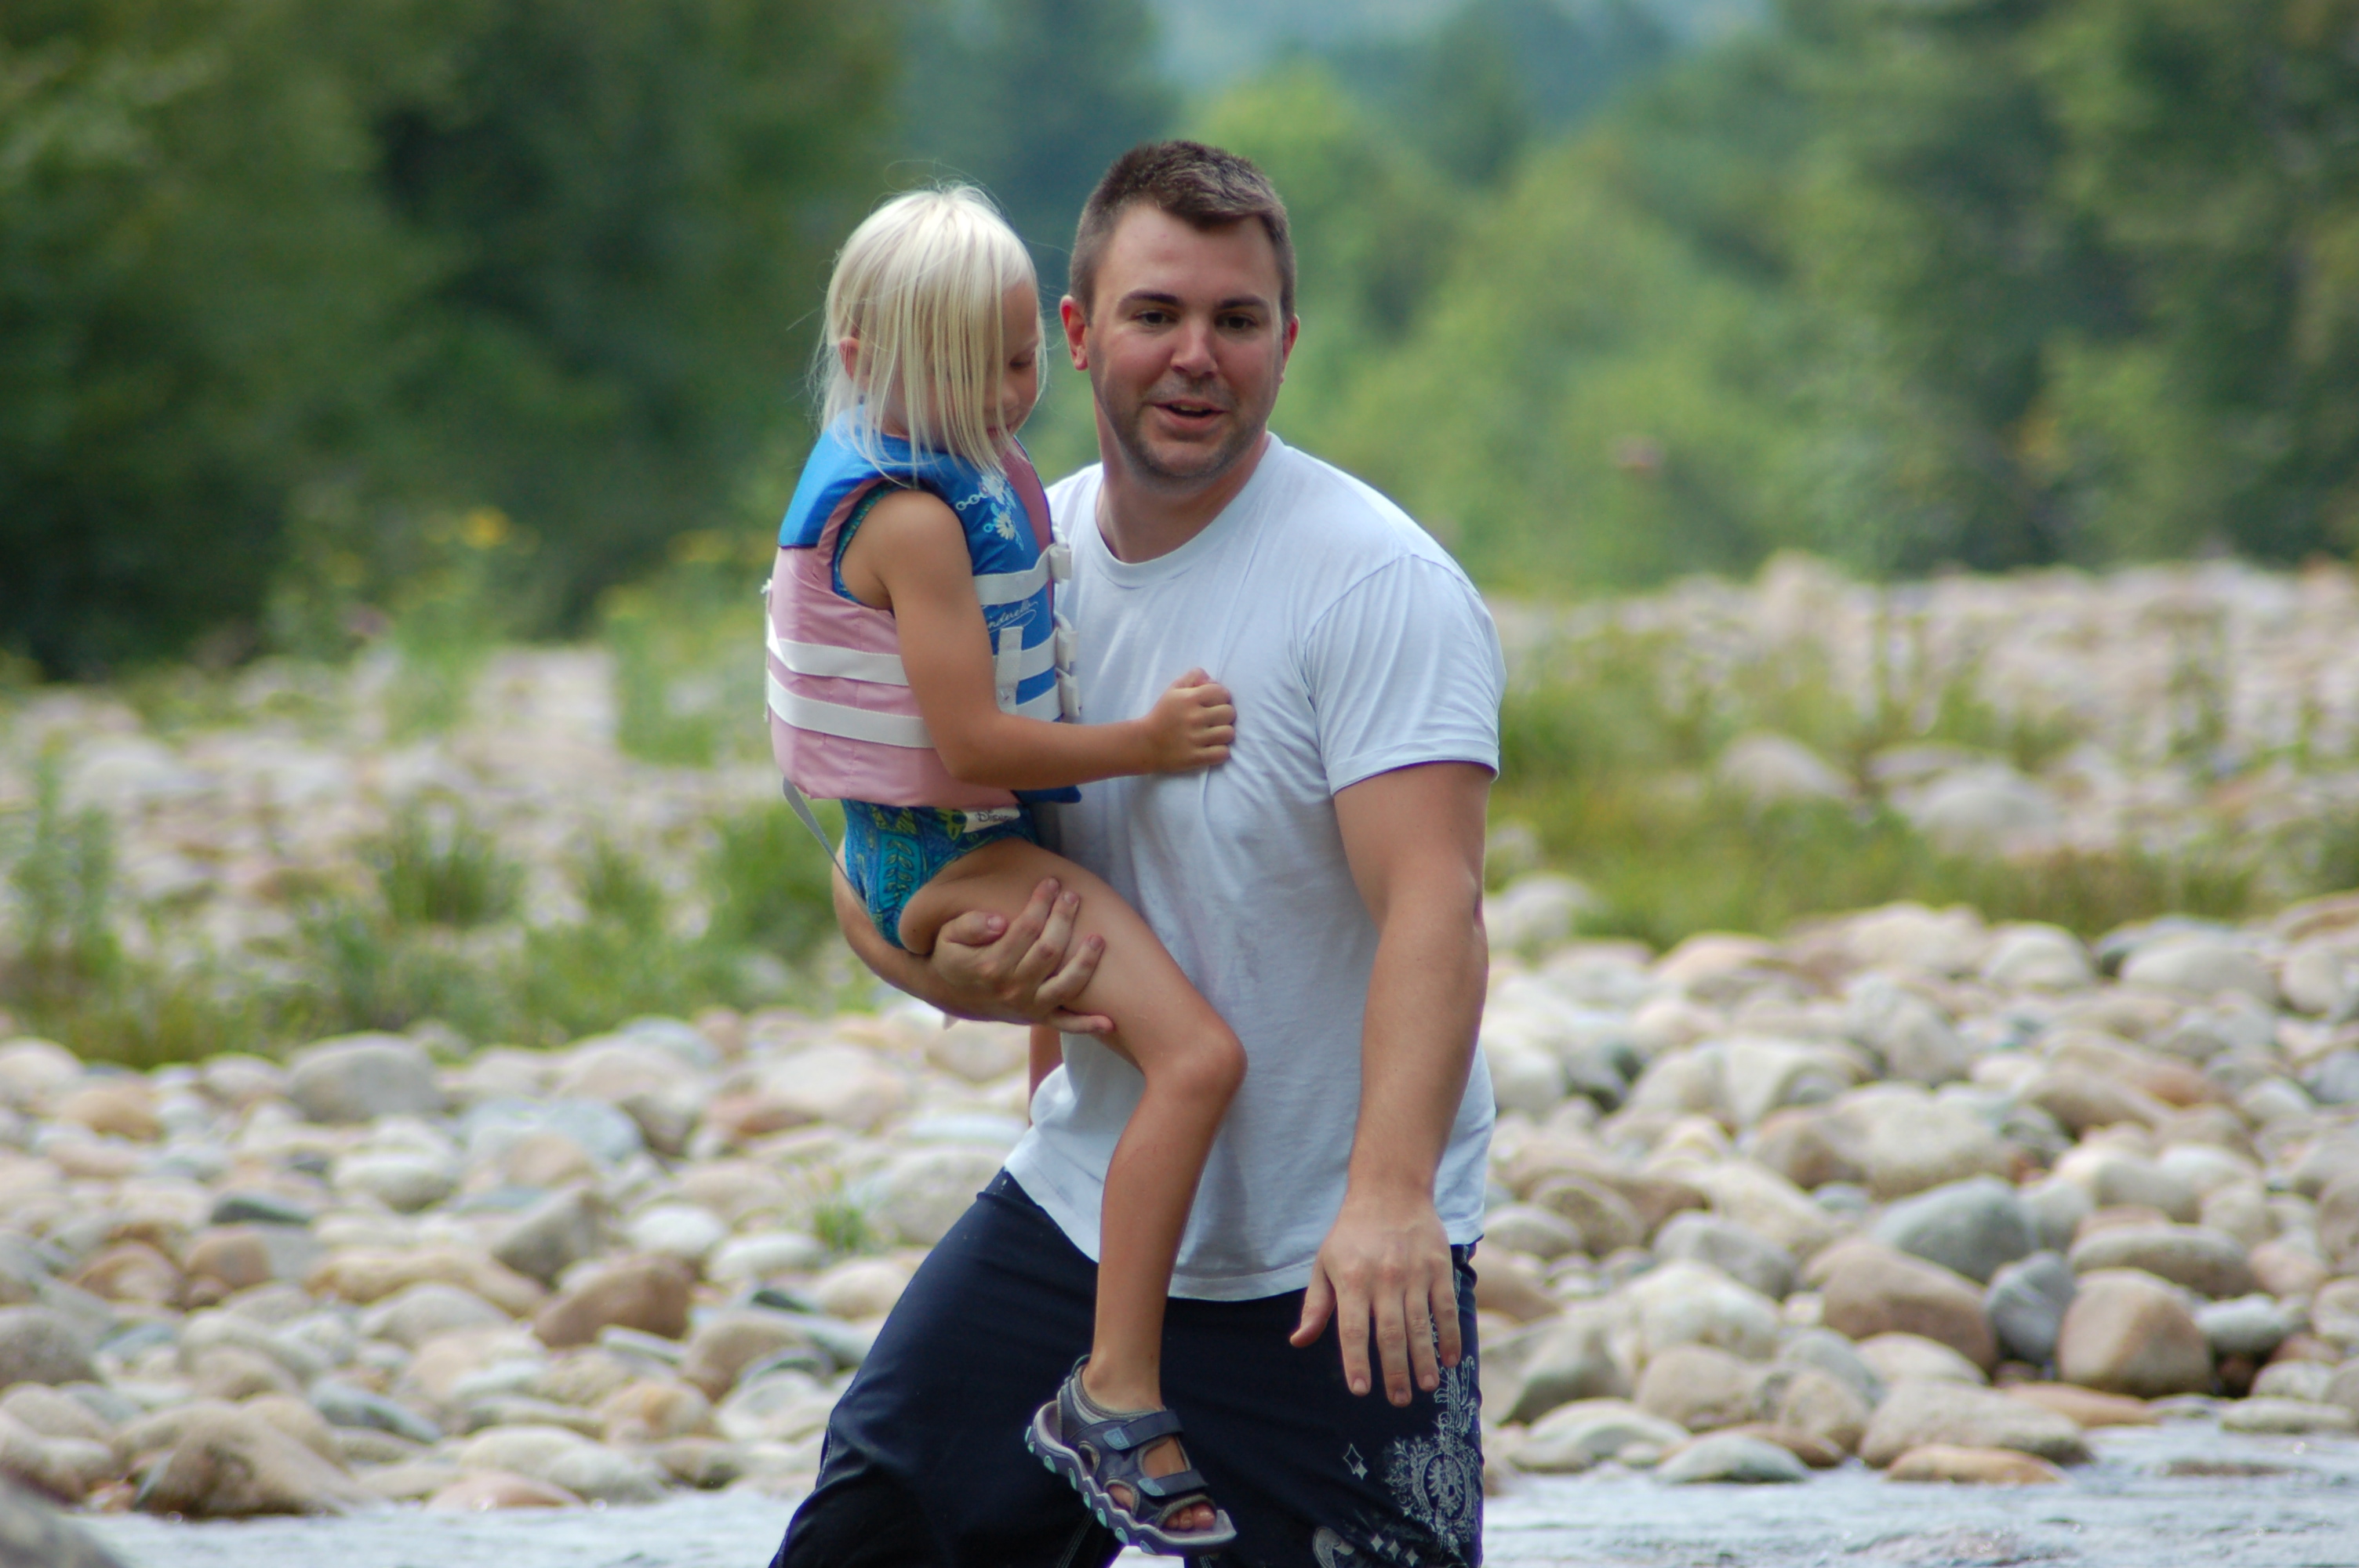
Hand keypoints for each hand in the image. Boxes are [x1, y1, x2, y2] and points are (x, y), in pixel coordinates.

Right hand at [931, 877, 1112, 1033]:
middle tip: (1073, 896)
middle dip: (1064, 920)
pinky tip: (1109, 1021)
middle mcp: (1012, 989)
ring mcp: (1028, 1006)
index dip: (1041, 903)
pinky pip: (1066, 1025)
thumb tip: (998, 921)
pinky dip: (1087, 1025)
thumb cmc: (953, 956)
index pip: (1025, 929)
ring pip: (1065, 985)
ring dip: (1085, 962)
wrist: (950, 993)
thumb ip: (969, 925)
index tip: (1051, 882)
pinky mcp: (1037, 1018)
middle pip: (1049, 951)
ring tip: (1098, 938)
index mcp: (991, 965)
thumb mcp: (948, 936)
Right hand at [1139, 669, 1234, 772]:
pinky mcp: (1196, 758)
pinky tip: (1212, 749)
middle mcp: (1194, 717)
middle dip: (1224, 715)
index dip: (1221, 697)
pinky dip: (1220, 752)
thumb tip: (1212, 679)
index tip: (1214, 704)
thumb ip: (1193, 677)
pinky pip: (1223, 753)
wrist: (1145, 743)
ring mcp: (1195, 739)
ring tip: (1214, 735)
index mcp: (1189, 698)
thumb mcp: (1173, 690)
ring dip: (1224, 734)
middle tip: (1214, 720)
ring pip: (1229, 733)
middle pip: (1229, 713)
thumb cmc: (1162, 715)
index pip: (1222, 692)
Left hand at [1289, 1187, 1461, 1404]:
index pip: (1352, 1330)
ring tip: (1425, 1388)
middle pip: (1389, 1334)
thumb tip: (1299, 1342)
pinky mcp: (1438, 1268)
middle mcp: (1383, 1278)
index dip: (1356, 1361)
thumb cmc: (1351, 1233)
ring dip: (1424, 1360)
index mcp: (1351, 1279)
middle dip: (1395, 1371)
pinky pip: (1445, 1308)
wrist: (1390, 1189)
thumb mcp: (1324, 1264)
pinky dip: (1450, 1336)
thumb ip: (1315, 1306)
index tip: (1360, 1390)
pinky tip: (1450, 1360)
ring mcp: (1414, 1273)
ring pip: (1420, 1326)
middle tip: (1399, 1400)